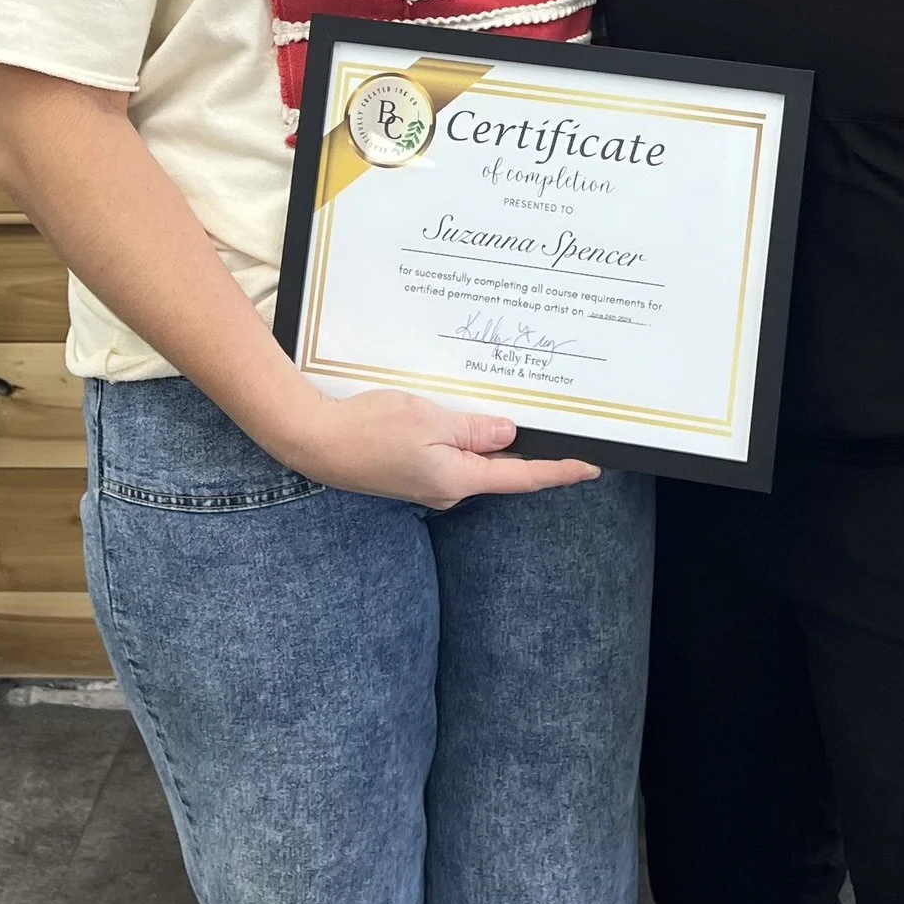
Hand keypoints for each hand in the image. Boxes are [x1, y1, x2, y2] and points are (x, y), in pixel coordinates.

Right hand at [272, 385, 599, 508]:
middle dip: (527, 451)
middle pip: (500, 471)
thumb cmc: (368, 428)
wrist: (314, 441)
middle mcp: (447, 489)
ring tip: (513, 414)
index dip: (558, 471)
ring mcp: (428, 484)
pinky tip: (466, 419)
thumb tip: (509, 437)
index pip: (521, 479)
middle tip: (558, 426)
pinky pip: (451, 457)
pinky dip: (465, 440)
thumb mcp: (427, 419)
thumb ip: (472, 430)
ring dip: (492, 441)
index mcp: (457, 479)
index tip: (589, 468)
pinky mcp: (412, 473)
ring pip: (474, 461)